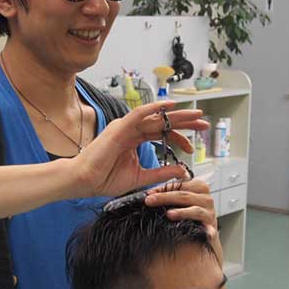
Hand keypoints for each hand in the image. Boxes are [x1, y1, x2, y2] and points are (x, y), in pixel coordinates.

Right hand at [71, 101, 208, 197]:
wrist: (85, 181)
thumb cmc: (105, 179)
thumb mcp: (141, 177)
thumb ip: (161, 173)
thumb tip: (182, 170)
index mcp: (135, 139)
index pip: (162, 133)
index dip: (179, 137)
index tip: (191, 147)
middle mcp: (132, 130)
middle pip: (162, 122)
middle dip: (184, 121)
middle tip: (204, 123)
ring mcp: (125, 127)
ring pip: (155, 116)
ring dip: (176, 114)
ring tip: (195, 115)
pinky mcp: (118, 128)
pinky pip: (138, 115)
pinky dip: (153, 109)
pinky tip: (169, 107)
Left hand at [144, 178, 223, 266]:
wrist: (204, 238)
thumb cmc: (189, 217)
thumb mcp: (180, 203)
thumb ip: (169, 196)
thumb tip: (148, 195)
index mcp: (198, 188)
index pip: (179, 185)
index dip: (162, 188)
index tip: (149, 193)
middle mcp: (206, 198)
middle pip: (184, 195)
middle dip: (165, 197)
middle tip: (150, 200)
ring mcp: (209, 213)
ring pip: (195, 210)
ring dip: (181, 212)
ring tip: (169, 214)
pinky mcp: (212, 228)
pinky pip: (207, 228)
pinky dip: (204, 230)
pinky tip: (198, 231)